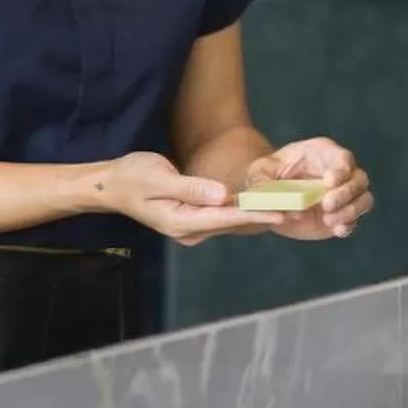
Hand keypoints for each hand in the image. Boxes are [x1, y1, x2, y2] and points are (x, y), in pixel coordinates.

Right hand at [100, 150, 285, 244]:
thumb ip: (191, 188)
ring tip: (288, 208)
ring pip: (229, 220)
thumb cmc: (132, 177)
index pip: (225, 218)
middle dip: (263, 216)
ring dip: (256, 214)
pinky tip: (263, 205)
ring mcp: (190, 226)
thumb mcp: (159, 178)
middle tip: (295, 210)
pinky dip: (242, 210)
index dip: (255, 214)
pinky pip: (221, 216)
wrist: (111, 184)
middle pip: (232, 222)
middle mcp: (189, 230)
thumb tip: (222, 195)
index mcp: (181, 222)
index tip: (281, 213)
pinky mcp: (192, 218)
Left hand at [245, 137, 373, 241]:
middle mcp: (340, 173)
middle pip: (359, 179)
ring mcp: (343, 195)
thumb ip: (261, 181)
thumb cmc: (266, 176)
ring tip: (329, 219)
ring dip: (351, 210)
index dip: (341, 169)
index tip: (329, 181)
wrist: (270, 197)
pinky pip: (353, 221)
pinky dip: (348, 226)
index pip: (343, 158)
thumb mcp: (258, 173)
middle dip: (346, 192)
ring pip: (364, 199)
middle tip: (326, 204)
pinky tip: (337, 230)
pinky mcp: (340, 216)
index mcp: (324, 153)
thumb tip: (273, 198)